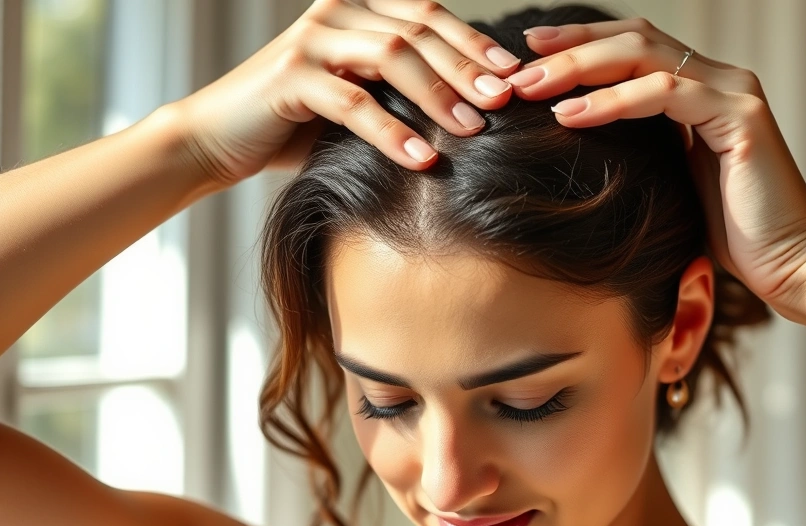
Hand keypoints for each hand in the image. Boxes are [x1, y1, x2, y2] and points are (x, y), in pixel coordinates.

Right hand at [168, 0, 519, 189]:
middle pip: (418, 31)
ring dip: (438, 93)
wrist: (217, 140)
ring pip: (392, 56)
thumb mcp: (358, 102)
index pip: (428, 16)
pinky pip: (354, 102)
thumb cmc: (295, 126)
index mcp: (357, 12)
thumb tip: (475, 112)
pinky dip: (392, 131)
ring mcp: (312, 39)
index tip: (514, 74)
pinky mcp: (291, 75)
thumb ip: (401, 94)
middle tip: (505, 100)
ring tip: (474, 128)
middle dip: (467, 67)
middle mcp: (336, 13)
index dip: (473, 43)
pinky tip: (423, 158)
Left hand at [507, 19, 805, 318]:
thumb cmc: (731, 235)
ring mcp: (733, 93)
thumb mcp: (672, 181)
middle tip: (518, 62)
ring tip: (530, 87)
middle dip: (571, 46)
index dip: (581, 44)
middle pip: (633, 38)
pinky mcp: (741, 117)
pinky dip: (613, 101)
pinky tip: (570, 114)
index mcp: (703, 90)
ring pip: (644, 55)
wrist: (790, 265)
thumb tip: (582, 144)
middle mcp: (721, 80)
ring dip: (580, 67)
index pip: (634, 46)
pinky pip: (665, 93)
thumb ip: (642, 150)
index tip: (530, 56)